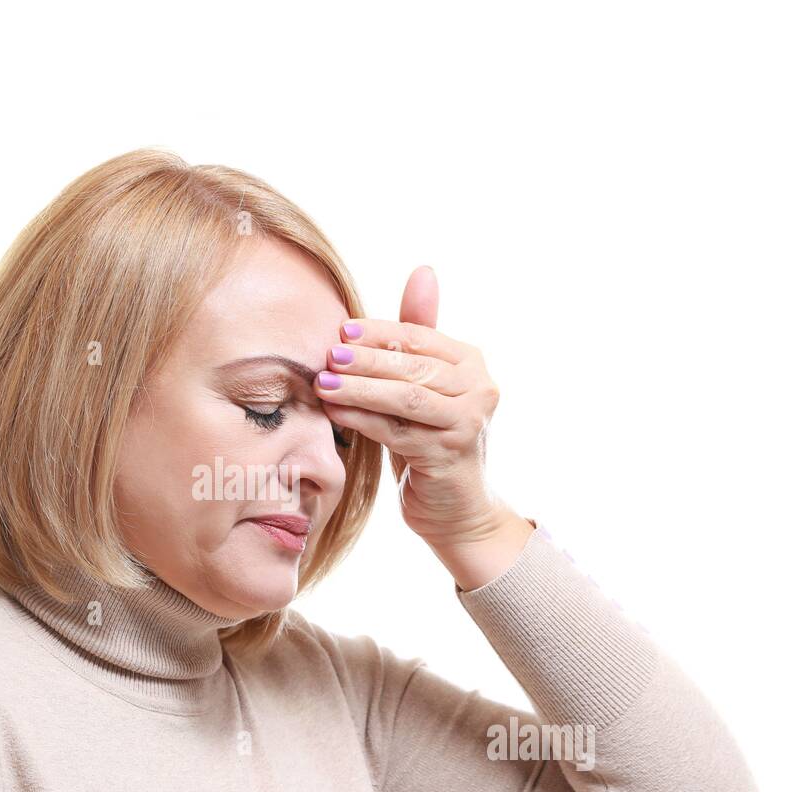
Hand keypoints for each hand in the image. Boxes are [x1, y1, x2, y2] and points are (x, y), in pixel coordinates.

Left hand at [314, 266, 532, 586]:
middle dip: (365, 359)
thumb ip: (420, 333)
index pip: (419, 337)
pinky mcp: (448, 455)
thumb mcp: (426, 386)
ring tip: (322, 382)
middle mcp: (479, 389)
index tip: (340, 330)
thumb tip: (423, 271)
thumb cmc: (433, 440)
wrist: (458, 510)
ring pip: (404, 397)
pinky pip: (396, 430)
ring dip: (359, 388)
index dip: (378, 332)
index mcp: (471, 363)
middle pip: (412, 366)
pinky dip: (361, 419)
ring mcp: (467, 424)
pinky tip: (333, 411)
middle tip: (327, 354)